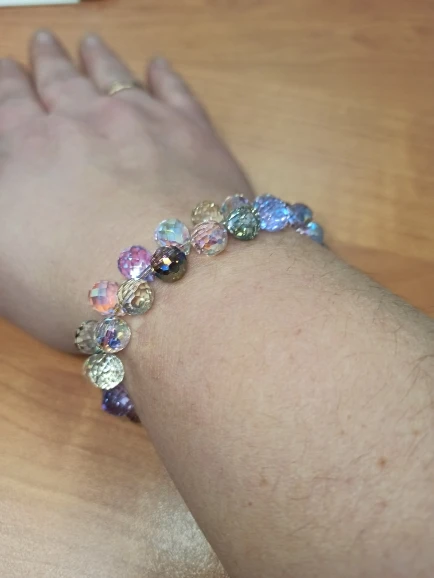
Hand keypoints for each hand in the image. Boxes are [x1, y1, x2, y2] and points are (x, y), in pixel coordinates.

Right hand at [0, 31, 252, 349]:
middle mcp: (84, 123)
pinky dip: (165, 77)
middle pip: (61, 81)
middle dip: (49, 61)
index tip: (6, 66)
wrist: (174, 290)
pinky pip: (176, 93)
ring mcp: (144, 123)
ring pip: (114, 77)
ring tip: (92, 44)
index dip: (7, 85)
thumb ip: (3, 206)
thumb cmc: (74, 288)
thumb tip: (7, 177)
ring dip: (100, 59)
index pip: (11, 106)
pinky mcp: (195, 135)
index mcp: (30, 151)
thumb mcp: (1, 261)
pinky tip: (158, 67)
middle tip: (45, 42)